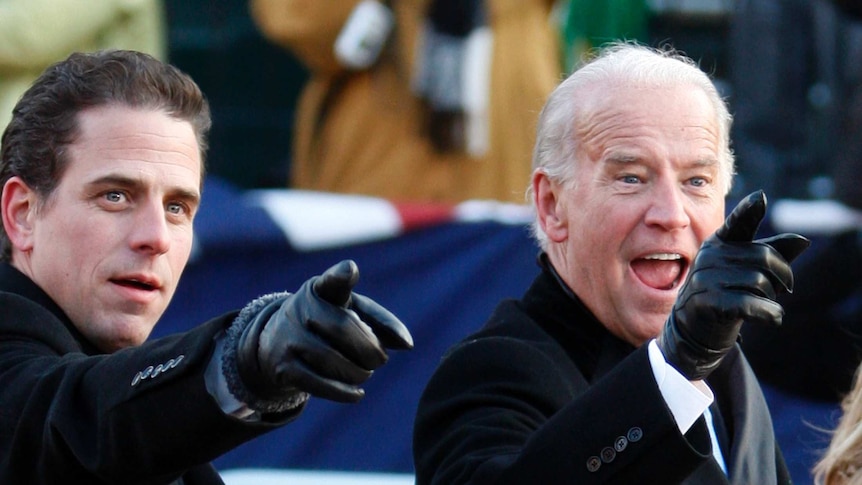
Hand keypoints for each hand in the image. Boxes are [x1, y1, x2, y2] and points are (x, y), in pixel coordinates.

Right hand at [237, 260, 412, 402]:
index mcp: (320, 289)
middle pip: (342, 328)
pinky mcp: (282, 368)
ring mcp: (287, 338)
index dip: (341, 275)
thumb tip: (406, 344)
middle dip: (369, 349)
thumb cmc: (327, 322)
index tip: (350, 270)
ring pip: (330, 360)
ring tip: (365, 372)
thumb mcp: (350, 311)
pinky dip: (343, 392)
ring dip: (357, 372)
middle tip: (380, 359)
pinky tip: (357, 393)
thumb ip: (380, 321)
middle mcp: (299, 309)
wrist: (277, 344)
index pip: (331, 280)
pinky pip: (317, 383)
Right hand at [657, 191, 809, 380]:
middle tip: (780, 291)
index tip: (760, 198)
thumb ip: (772, 254)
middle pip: (764, 257)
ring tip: (763, 306)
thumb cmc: (725, 294)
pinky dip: (771, 313)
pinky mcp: (709, 302)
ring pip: (760, 282)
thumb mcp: (745, 272)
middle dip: (782, 276)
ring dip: (772, 299)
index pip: (737, 222)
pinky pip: (752, 303)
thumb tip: (803, 240)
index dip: (749, 210)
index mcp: (719, 243)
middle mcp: (710, 256)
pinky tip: (774, 318)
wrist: (692, 330)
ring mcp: (706, 278)